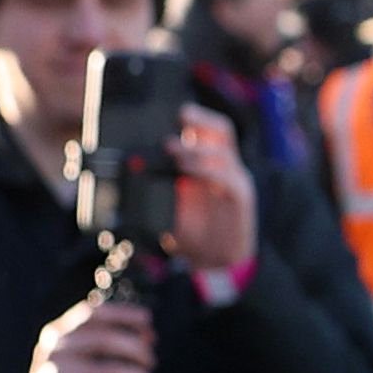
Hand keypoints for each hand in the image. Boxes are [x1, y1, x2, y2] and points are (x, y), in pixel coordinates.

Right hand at [8, 299, 157, 372]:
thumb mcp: (80, 356)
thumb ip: (107, 341)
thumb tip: (149, 336)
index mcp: (58, 333)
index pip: (93, 314)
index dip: (124, 314)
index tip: (148, 320)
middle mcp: (55, 351)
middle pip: (107, 340)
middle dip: (138, 350)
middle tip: (151, 362)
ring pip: (113, 372)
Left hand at [165, 105, 255, 273]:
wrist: (218, 263)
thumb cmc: (194, 234)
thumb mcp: (169, 207)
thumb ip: (157, 187)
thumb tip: (130, 169)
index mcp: (210, 166)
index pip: (209, 131)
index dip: (196, 116)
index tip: (174, 109)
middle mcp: (226, 168)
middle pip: (221, 130)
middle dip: (202, 118)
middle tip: (180, 115)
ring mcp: (235, 181)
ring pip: (222, 150)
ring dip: (195, 147)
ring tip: (172, 149)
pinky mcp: (242, 197)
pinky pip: (227, 176)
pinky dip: (206, 169)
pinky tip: (188, 171)